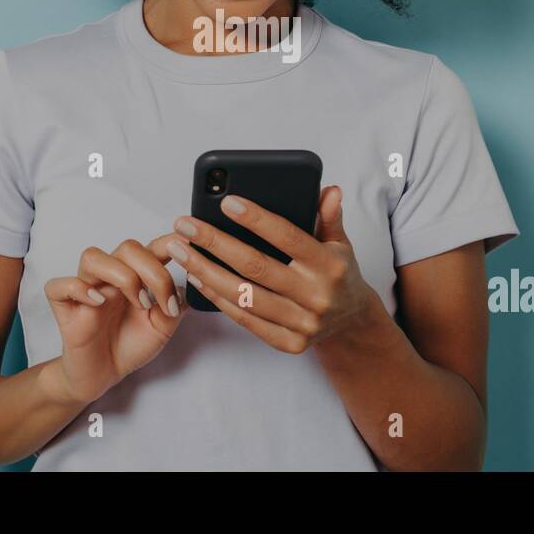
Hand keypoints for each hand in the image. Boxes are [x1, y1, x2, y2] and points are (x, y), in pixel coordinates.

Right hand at [44, 234, 187, 403]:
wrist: (104, 373)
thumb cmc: (130, 344)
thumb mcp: (163, 327)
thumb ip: (175, 304)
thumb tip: (190, 280)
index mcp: (136, 275)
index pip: (152, 246)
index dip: (170, 242)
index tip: (190, 250)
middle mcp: (111, 276)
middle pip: (127, 248)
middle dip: (152, 271)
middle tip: (160, 303)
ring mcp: (87, 288)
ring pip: (93, 257)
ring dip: (122, 276)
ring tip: (138, 303)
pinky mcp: (65, 307)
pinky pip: (59, 285)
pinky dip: (79, 289)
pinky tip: (98, 303)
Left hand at [159, 185, 378, 353]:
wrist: (351, 322)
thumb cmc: (338, 273)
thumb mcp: (340, 243)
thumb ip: (329, 217)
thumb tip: (329, 190)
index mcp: (329, 265)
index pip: (287, 237)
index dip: (256, 219)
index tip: (227, 202)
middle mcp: (316, 295)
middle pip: (255, 266)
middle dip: (214, 242)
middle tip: (185, 225)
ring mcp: (302, 323)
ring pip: (244, 295)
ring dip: (206, 271)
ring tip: (181, 251)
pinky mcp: (288, 343)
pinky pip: (245, 319)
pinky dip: (218, 298)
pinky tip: (197, 279)